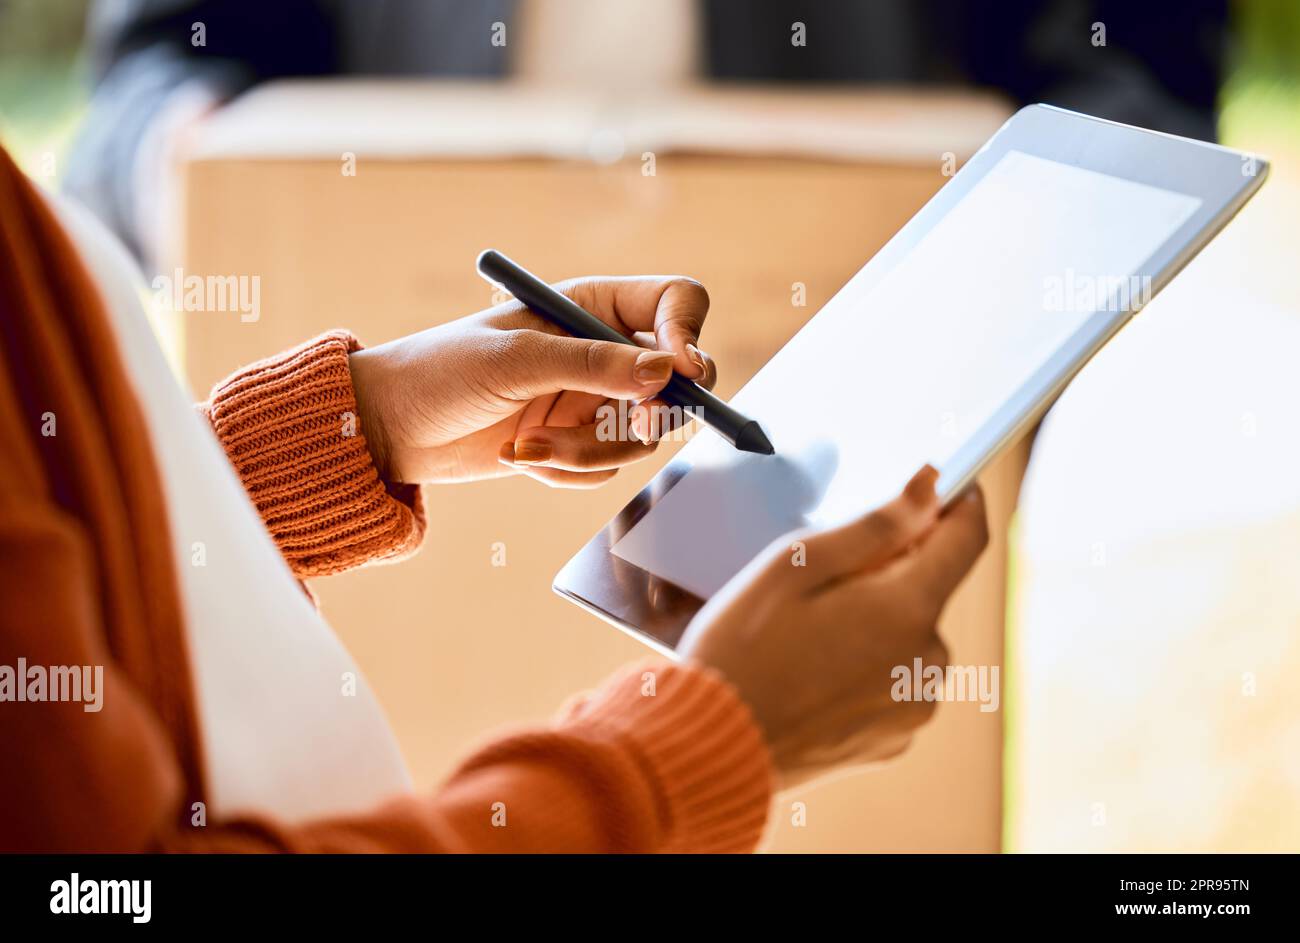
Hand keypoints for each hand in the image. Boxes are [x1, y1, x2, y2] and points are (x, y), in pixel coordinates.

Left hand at [348, 277, 716, 486]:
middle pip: (674, 380)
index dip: (687, 334)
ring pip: (639, 435)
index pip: (673, 303)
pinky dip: (567, 471)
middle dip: (652, 410)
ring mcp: (590, 401)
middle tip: (631, 423)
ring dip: (586, 451)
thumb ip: (592, 364)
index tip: (680, 371)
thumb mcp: (517, 359)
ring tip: (530, 448)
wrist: (391, 430)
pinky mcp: (575, 445)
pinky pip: (606, 468)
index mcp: (590, 306)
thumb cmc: (442, 371)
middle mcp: (600, 352)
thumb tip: (664, 374)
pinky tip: (520, 456)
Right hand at [679, 466, 988, 789]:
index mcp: (907, 610)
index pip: (966, 539)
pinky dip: (865, 671)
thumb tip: (930, 487)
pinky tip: (812, 676)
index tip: (943, 486)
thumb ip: (873, 526)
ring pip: (908, 638)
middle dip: (888, 575)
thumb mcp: (793, 566)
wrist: (711, 748)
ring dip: (875, 625)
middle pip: (928, 591)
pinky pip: (894, 684)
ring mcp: (914, 707)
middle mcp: (927, 662)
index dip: (958, 503)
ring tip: (806, 640)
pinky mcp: (893, 740)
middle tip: (819, 584)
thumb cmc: (741, 650)